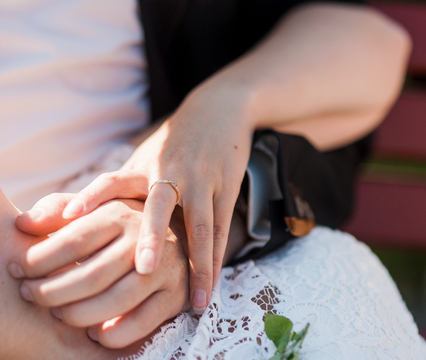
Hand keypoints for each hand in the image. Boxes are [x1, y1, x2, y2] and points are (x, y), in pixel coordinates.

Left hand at [9, 194, 190, 348]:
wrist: (175, 236)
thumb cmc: (122, 226)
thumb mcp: (93, 210)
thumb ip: (57, 211)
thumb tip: (22, 225)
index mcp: (121, 213)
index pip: (74, 239)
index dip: (38, 259)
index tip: (17, 269)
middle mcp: (144, 239)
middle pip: (93, 274)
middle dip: (52, 292)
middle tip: (31, 296)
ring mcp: (165, 267)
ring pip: (117, 299)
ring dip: (80, 314)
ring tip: (59, 313)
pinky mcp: (175, 294)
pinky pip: (142, 322)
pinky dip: (114, 334)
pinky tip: (94, 333)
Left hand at [57, 82, 254, 312]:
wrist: (218, 110)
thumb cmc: (174, 140)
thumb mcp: (144, 154)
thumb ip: (120, 183)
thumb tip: (75, 216)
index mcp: (145, 164)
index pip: (113, 180)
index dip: (90, 197)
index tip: (67, 219)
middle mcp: (172, 172)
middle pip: (160, 205)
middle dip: (152, 237)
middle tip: (142, 270)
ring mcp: (202, 180)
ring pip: (202, 226)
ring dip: (199, 264)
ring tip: (196, 301)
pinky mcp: (226, 188)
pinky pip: (222, 229)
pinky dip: (217, 259)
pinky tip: (213, 284)